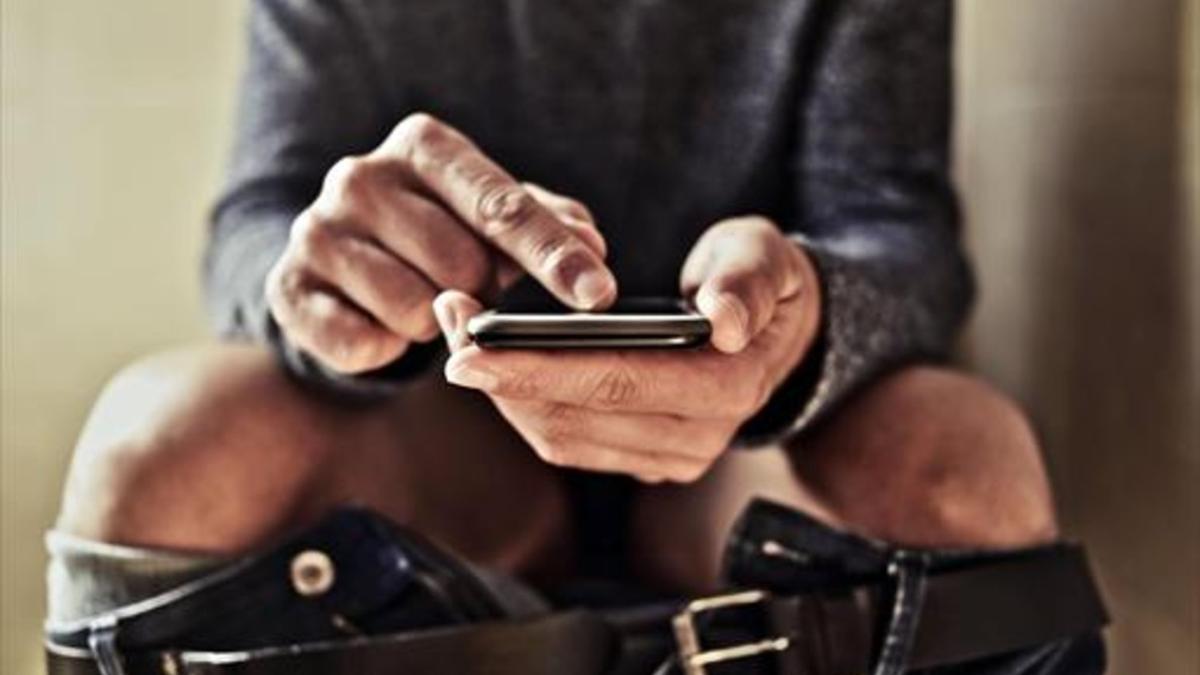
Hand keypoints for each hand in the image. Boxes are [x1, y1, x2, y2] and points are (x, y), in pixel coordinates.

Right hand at [265, 113, 616, 372]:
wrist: (340, 266)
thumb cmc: (440, 234)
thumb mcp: (495, 218)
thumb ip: (548, 225)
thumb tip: (592, 245)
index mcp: (423, 146)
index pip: (500, 204)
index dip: (554, 255)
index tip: (599, 295)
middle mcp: (360, 177)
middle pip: (462, 264)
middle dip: (485, 294)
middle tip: (475, 291)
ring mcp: (316, 231)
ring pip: (415, 310)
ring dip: (434, 325)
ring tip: (422, 303)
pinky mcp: (287, 289)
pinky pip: (363, 345)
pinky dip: (387, 348)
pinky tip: (382, 327)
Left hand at [434, 216, 821, 482]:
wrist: (778, 330)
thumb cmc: (761, 279)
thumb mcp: (765, 258)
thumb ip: (747, 283)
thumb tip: (722, 324)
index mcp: (728, 387)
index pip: (619, 382)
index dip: (538, 367)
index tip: (471, 347)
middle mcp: (697, 437)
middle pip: (576, 417)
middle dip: (502, 375)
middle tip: (447, 324)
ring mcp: (669, 456)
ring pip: (561, 437)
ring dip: (503, 390)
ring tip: (458, 330)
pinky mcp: (643, 458)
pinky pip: (567, 441)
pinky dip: (524, 403)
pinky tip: (493, 361)